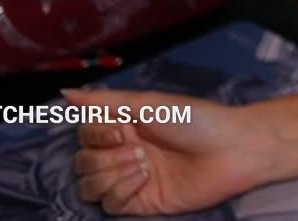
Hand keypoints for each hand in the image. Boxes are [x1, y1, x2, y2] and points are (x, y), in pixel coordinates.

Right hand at [66, 87, 273, 214]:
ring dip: (111, 175)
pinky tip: (145, 179)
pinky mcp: (142, 201)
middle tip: (138, 150)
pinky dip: (121, 191)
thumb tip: (66, 92)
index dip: (96, 136)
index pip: (84, 135)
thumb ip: (104, 101)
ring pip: (90, 185)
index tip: (121, 131)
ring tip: (144, 165)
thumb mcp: (149, 103)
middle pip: (83, 162)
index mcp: (125, 126)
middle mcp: (124, 152)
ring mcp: (132, 178)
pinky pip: (109, 204)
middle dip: (104, 157)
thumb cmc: (196, 120)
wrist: (232, 149)